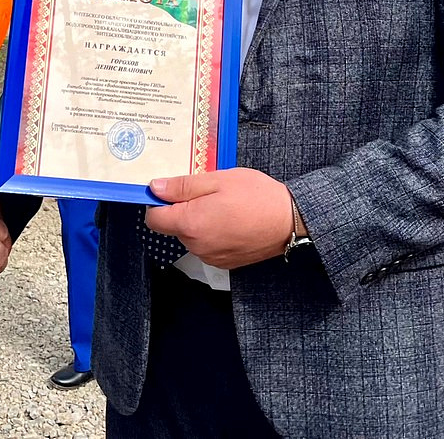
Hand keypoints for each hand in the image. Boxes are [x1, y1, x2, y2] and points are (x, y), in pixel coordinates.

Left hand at [145, 169, 292, 268]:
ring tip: (225, 206)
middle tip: (209, 192)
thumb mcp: (218, 180)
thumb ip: (183, 186)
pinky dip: (213, 233)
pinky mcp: (224, 263)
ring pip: (191, 236)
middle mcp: (196, 246)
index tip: (171, 191)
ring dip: (200, 221)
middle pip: (174, 226)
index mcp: (191, 223)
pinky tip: (232, 220)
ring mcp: (211, 257)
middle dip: (184, 209)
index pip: (154, 219)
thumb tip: (154, 188)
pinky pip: (207, 246)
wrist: (289, 221)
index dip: (158, 203)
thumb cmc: (256, 196)